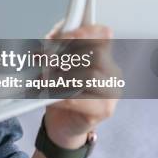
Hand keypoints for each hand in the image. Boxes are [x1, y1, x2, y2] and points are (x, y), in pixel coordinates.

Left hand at [43, 24, 119, 148]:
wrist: (62, 124)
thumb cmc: (61, 92)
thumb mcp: (56, 64)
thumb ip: (57, 47)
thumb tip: (51, 37)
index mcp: (104, 57)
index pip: (102, 36)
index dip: (84, 32)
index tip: (63, 35)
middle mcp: (113, 73)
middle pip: (97, 54)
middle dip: (67, 54)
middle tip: (46, 59)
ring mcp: (112, 93)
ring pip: (90, 76)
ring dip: (62, 76)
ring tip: (44, 79)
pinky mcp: (104, 110)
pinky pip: (79, 99)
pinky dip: (58, 96)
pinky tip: (47, 95)